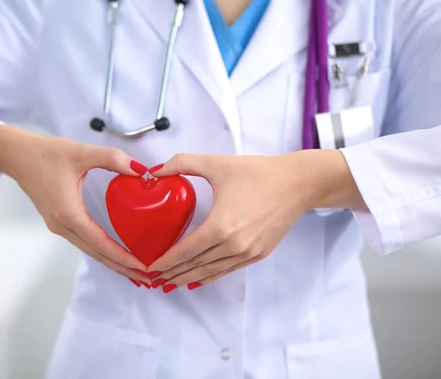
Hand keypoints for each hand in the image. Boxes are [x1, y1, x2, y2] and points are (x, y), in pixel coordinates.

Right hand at [0, 124, 150, 286]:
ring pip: (89, 250)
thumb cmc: (46, 153)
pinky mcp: (57, 222)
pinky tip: (114, 251)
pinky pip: (83, 242)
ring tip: (135, 269)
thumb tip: (141, 170)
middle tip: (148, 277)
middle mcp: (62, 226)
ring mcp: (58, 226)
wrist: (16, 155)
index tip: (144, 267)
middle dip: (122, 267)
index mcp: (69, 213)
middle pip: (97, 254)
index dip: (124, 257)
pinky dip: (101, 250)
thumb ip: (113, 158)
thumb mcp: (82, 152)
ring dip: (112, 261)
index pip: (101, 243)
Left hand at [147, 150, 365, 292]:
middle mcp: (234, 245)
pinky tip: (199, 279)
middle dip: (173, 274)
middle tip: (153, 280)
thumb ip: (183, 163)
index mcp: (220, 226)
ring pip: (211, 272)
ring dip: (189, 278)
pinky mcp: (259, 254)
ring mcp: (248, 253)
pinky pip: (228, 270)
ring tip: (171, 283)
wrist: (297, 183)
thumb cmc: (257, 172)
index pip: (185, 251)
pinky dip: (211, 276)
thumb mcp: (216, 163)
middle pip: (196, 265)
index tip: (149, 269)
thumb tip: (154, 171)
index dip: (166, 262)